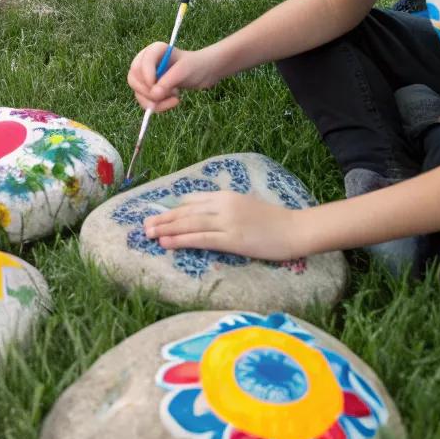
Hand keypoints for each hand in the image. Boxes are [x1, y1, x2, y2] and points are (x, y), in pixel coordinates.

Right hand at [127, 42, 225, 112]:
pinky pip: (145, 100)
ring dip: (154, 101)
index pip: (141, 63)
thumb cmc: (195, 66)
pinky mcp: (149, 88)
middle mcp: (146, 61)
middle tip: (165, 96)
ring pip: (138, 92)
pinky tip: (172, 102)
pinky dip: (157, 106)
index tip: (158, 89)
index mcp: (154, 50)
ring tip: (174, 98)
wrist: (203, 72)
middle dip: (148, 92)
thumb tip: (154, 95)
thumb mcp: (184, 71)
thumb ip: (168, 81)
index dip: (147, 77)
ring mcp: (146, 76)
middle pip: (133, 78)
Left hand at [144, 191, 316, 261]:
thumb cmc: (273, 221)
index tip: (159, 214)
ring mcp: (227, 221)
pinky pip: (201, 239)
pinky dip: (181, 240)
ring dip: (167, 229)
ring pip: (189, 224)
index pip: (193, 200)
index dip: (174, 209)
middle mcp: (223, 205)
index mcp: (226, 196)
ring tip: (149, 234)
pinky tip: (167, 242)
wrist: (294, 229)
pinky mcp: (232, 239)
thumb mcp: (246, 207)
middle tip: (145, 226)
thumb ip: (225, 209)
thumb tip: (204, 215)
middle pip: (186, 211)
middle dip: (164, 218)